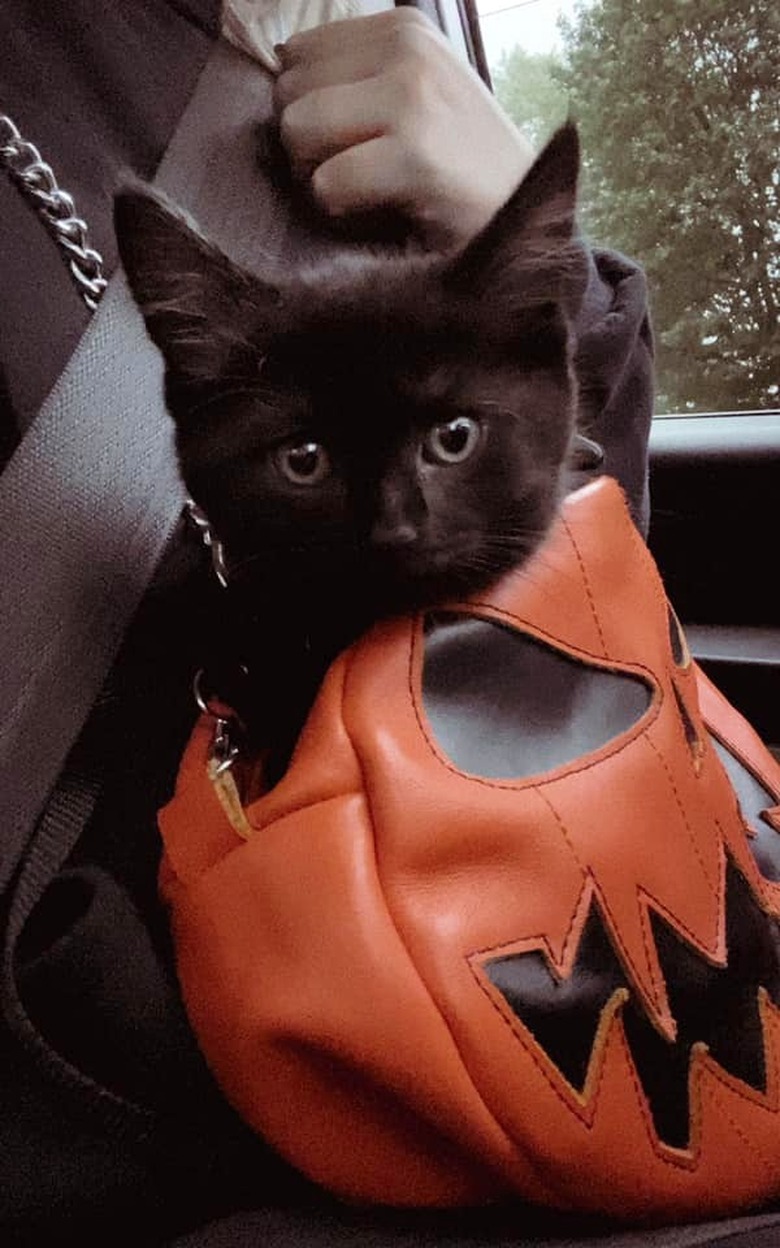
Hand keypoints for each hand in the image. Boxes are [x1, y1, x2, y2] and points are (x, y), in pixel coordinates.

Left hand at [274, 8, 535, 249]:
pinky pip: (326, 183)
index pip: (298, 55)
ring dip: (317, 175)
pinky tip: (380, 210)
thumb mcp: (419, 92)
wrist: (529, 216)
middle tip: (355, 171)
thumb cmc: (463, 166)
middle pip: (290, 93)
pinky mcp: (416, 156)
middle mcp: (409, 51)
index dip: (309, 108)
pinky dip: (340, 209)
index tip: (352, 139)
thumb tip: (281, 65)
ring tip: (365, 190)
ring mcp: (413, 99)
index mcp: (405, 28)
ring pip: (298, 130)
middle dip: (308, 143)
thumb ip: (357, 74)